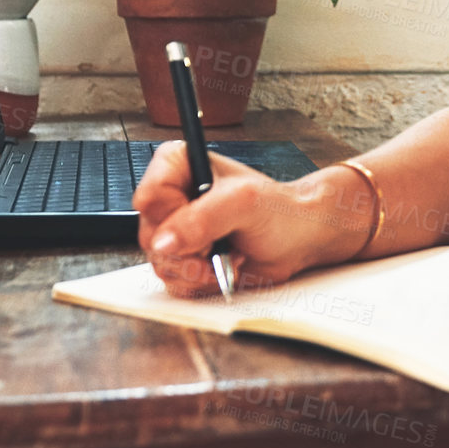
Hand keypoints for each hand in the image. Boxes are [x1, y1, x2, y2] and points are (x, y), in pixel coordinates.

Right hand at [133, 141, 352, 297]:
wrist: (299, 238)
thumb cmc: (279, 210)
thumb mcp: (243, 204)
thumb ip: (201, 219)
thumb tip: (163, 242)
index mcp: (177, 166)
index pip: (149, 198)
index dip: (172, 220)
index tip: (203, 226)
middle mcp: (171, 197)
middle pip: (150, 236)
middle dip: (189, 251)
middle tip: (220, 244)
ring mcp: (174, 231)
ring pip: (160, 262)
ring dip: (199, 269)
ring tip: (230, 253)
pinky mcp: (183, 258)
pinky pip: (174, 281)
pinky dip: (202, 281)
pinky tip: (226, 266)